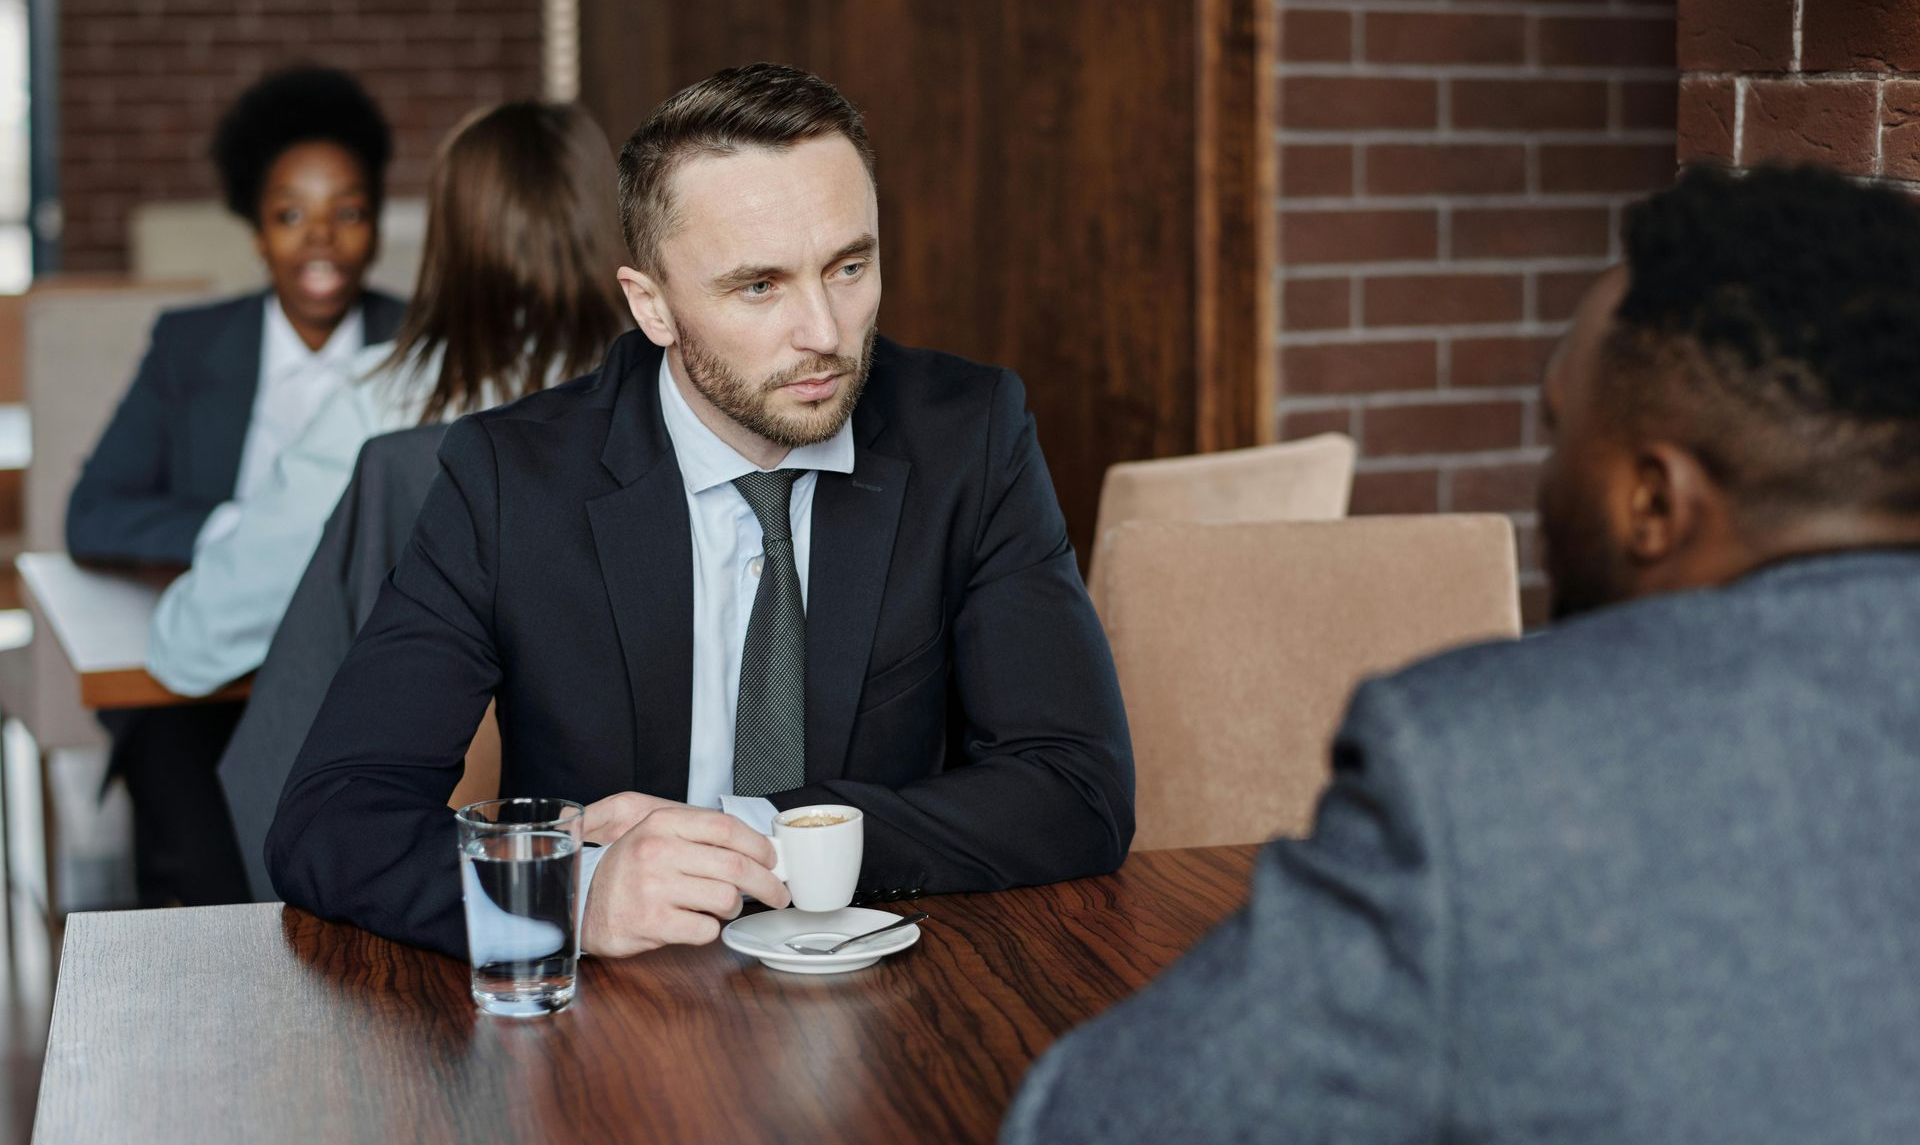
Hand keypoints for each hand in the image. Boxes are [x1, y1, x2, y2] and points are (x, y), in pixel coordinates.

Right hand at [579, 796, 790, 957]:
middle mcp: (658, 851)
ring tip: (722, 905)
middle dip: (768, 883)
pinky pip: (707, 928)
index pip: (727, 827)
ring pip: (726, 898)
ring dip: (733, 906)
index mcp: (662, 823)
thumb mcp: (656, 834)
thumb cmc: (627, 869)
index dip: (759, 845)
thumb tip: (759, 847)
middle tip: (778, 893)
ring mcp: (654, 887)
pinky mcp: (653, 922)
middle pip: (735, 866)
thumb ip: (699, 833)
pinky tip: (696, 921)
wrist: (582, 904)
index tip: (772, 859)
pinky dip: (710, 928)